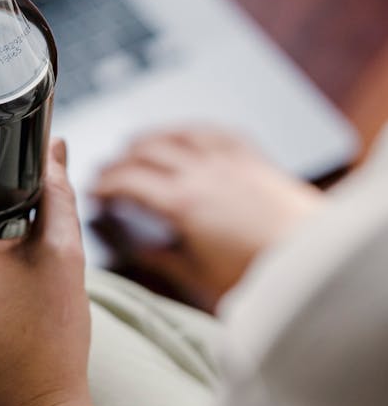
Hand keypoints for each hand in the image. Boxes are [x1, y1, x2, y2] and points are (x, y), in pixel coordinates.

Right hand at [92, 128, 322, 307]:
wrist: (312, 259)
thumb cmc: (261, 273)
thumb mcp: (200, 277)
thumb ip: (164, 260)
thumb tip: (140, 251)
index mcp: (183, 204)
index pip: (128, 182)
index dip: (104, 184)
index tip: (93, 191)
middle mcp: (202, 173)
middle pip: (146, 153)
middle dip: (119, 160)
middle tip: (105, 171)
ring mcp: (228, 160)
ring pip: (177, 135)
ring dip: (149, 138)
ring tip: (133, 144)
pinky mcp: (252, 157)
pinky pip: (213, 130)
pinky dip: (189, 129)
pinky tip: (184, 132)